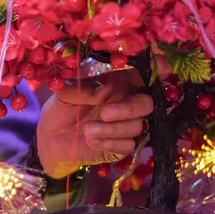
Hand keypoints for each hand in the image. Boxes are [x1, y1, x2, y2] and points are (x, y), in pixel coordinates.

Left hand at [36, 70, 154, 177]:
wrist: (49, 139)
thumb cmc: (60, 110)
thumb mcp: (64, 95)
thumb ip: (84, 90)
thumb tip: (107, 89)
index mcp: (117, 83)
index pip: (144, 74)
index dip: (159, 69)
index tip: (164, 67)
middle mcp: (126, 103)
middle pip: (146, 103)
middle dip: (128, 109)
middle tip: (104, 113)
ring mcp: (126, 125)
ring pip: (136, 127)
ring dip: (110, 129)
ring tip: (86, 130)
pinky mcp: (121, 146)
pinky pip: (127, 145)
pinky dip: (109, 142)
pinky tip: (91, 140)